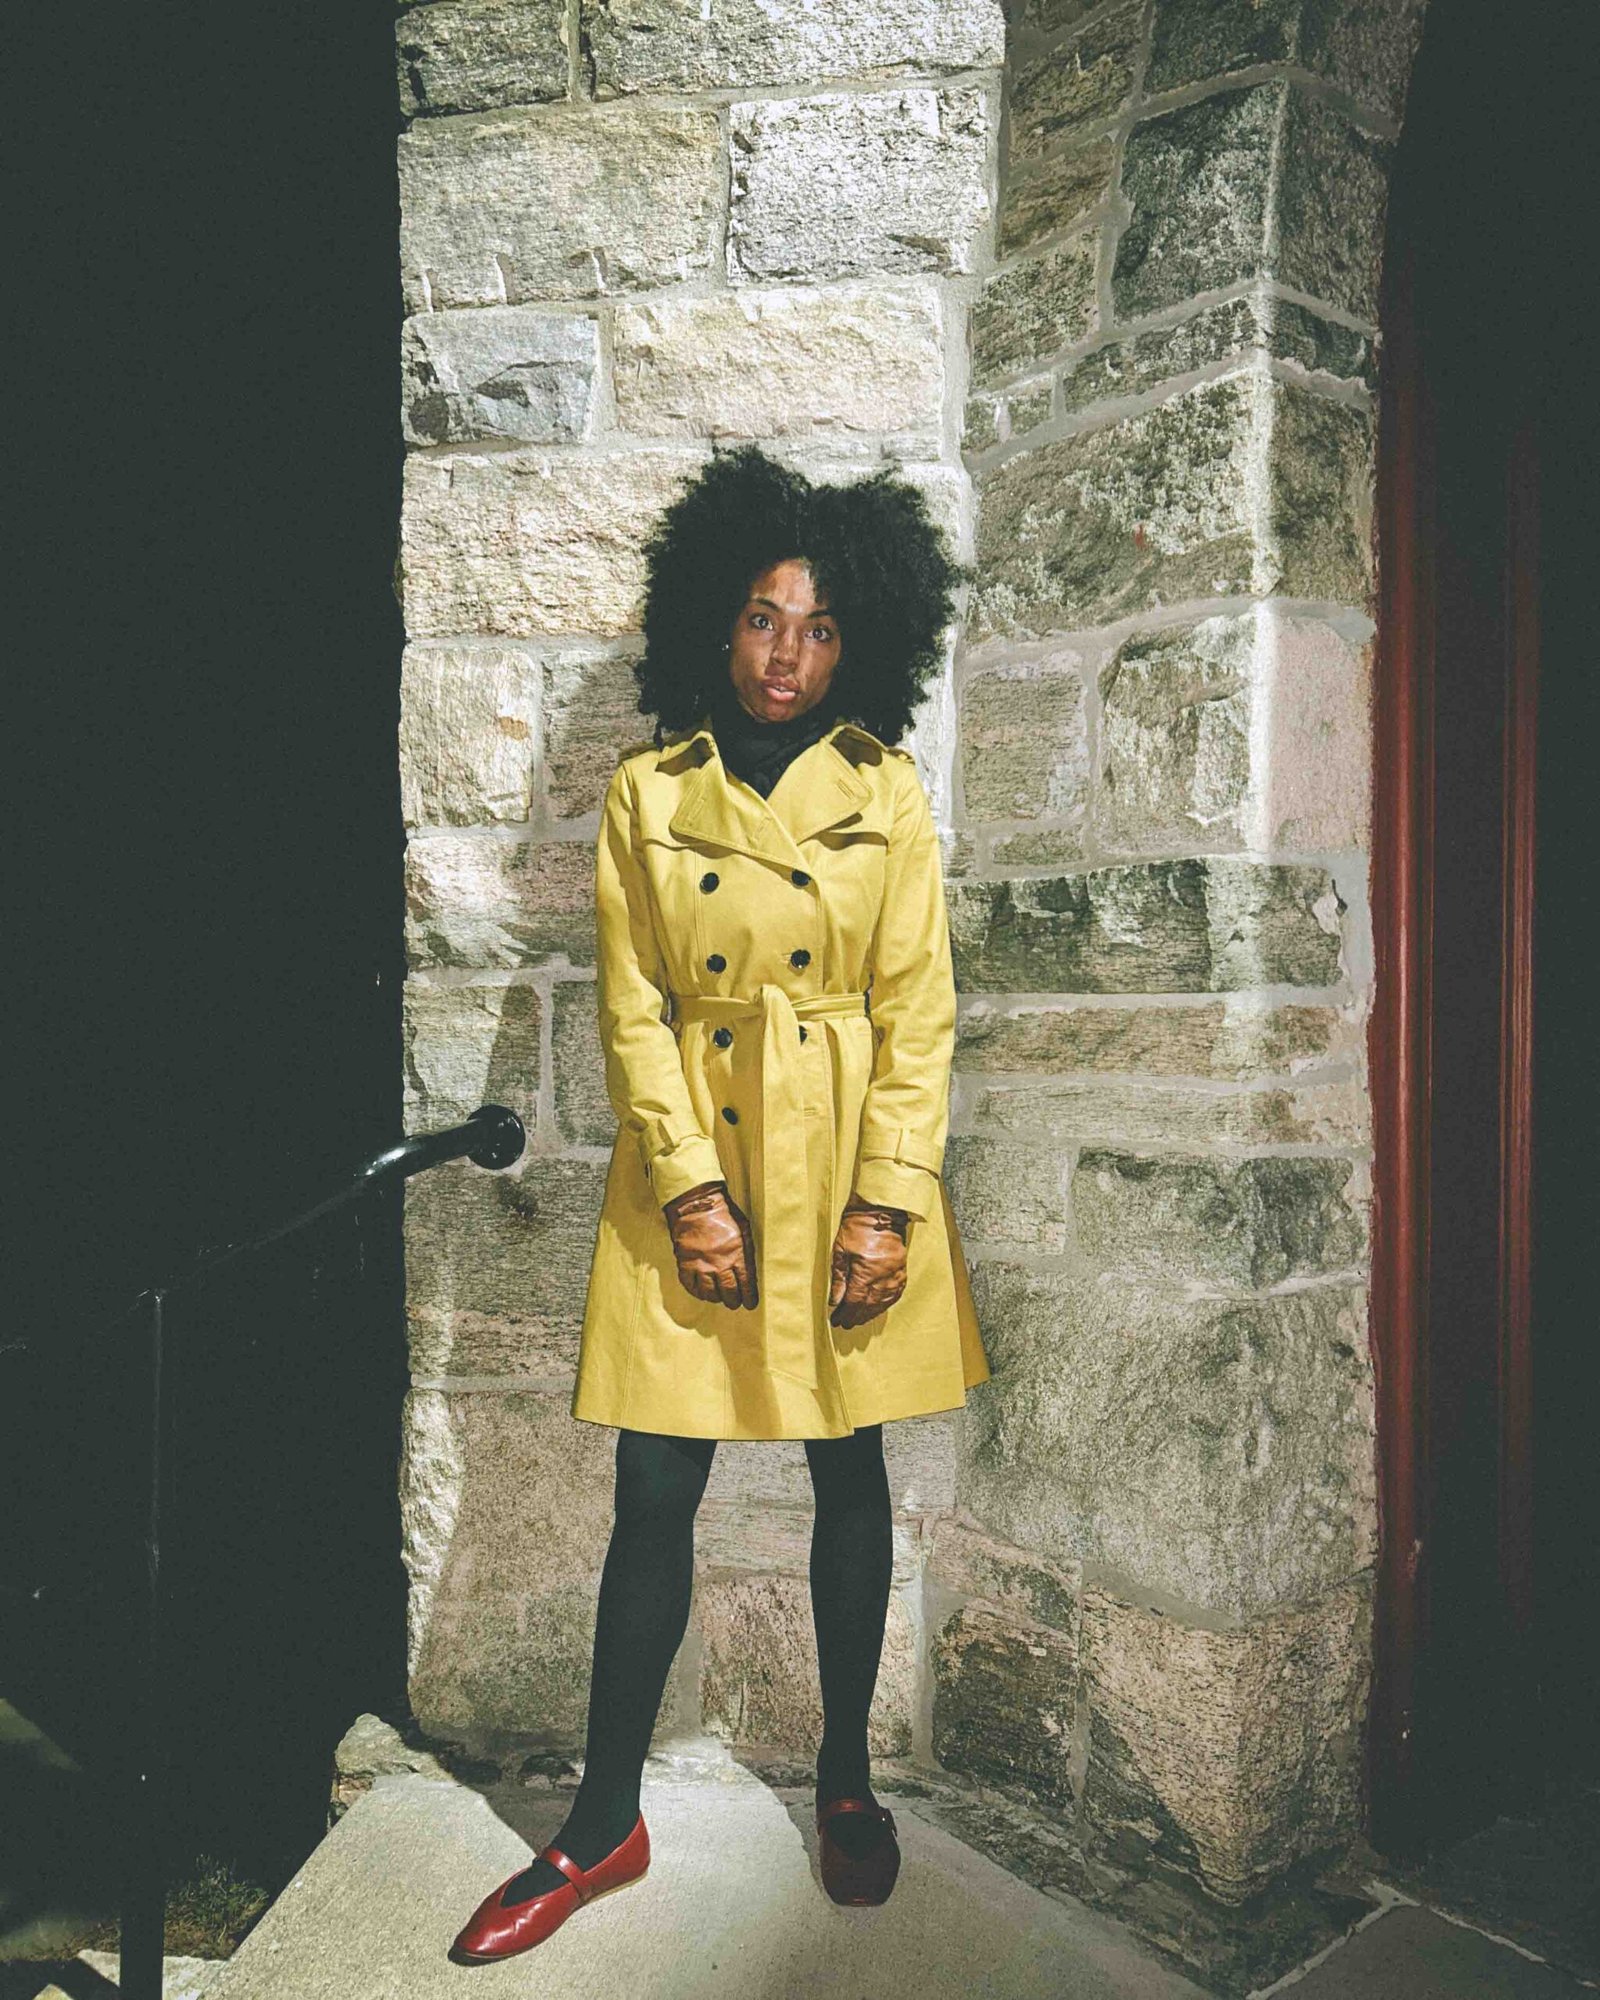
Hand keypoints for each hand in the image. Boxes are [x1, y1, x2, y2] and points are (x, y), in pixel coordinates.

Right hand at [662, 1180, 757, 1310]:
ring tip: (719, 1297)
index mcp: (737, 1255)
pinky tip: (702, 1292)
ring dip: (716, 1298)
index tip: (750, 1304)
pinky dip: (696, 1292)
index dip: (749, 1297)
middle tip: (734, 1303)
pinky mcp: (685, 1263)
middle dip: (733, 1301)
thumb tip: (749, 1271)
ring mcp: (701, 1265)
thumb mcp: (744, 1230)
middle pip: (728, 1292)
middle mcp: (719, 1264)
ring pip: (709, 1292)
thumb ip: (747, 1252)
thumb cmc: (724, 1214)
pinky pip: (690, 1285)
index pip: (746, 1284)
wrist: (697, 1205)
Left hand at [828, 1196, 908, 1327]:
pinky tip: (877, 1308)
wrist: (879, 1213)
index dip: (846, 1313)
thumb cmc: (856, 1229)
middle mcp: (883, 1275)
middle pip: (869, 1305)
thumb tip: (835, 1302)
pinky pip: (895, 1294)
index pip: (855, 1301)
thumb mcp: (840, 1252)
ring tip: (859, 1320)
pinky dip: (885, 1304)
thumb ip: (839, 1279)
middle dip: (856, 1316)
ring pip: (883, 1302)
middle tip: (846, 1324)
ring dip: (870, 1313)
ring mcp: (895, 1274)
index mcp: (866, 1270)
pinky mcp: (902, 1271)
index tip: (837, 1321)